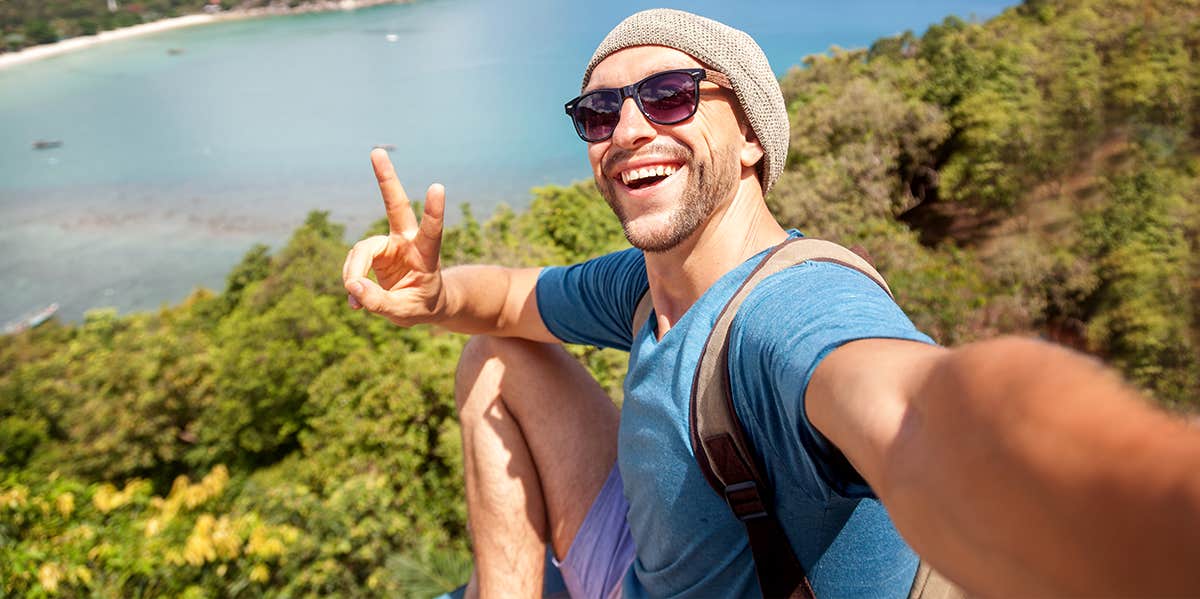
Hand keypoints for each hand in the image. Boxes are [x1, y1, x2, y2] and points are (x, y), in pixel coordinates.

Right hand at [342, 149, 446, 325]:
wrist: (423, 303)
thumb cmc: (422, 305)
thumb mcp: (405, 313)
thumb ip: (379, 302)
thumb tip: (353, 287)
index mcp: (427, 255)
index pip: (432, 232)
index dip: (434, 211)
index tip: (438, 187)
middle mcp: (407, 242)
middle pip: (396, 206)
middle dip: (386, 179)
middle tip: (376, 151)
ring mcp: (389, 244)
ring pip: (361, 250)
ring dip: (353, 273)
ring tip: (355, 298)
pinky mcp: (374, 252)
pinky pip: (354, 264)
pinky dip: (352, 283)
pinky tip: (356, 302)